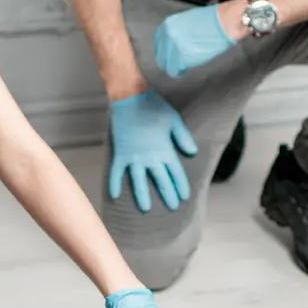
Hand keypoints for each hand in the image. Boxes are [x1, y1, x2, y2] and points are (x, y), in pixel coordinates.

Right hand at [107, 92, 197, 212]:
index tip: (183, 197)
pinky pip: (116, 172)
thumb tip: (193, 152)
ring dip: (142, 196)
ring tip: (146, 209)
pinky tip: (114, 196)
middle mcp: (150, 157)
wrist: (130, 97)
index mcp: (165, 150)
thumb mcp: (174, 120)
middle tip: (172, 207)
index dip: (179, 186)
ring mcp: (134, 157)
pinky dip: (114, 183)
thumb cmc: (154, 106)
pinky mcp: (121, 153)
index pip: (175, 173)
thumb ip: (183, 137)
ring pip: (138, 181)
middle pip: (160, 180)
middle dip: (167, 195)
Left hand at [153, 4, 237, 76]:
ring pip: (167, 64)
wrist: (224, 22)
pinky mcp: (181, 57)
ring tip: (184, 65)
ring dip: (175, 65)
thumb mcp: (188, 19)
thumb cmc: (212, 20)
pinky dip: (180, 71)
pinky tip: (186, 68)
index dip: (165, 51)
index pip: (159, 43)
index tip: (170, 55)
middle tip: (177, 63)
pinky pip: (175, 70)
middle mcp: (167, 35)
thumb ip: (178, 30)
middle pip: (161, 55)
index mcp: (168, 24)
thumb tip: (175, 42)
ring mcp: (173, 46)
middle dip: (169, 59)